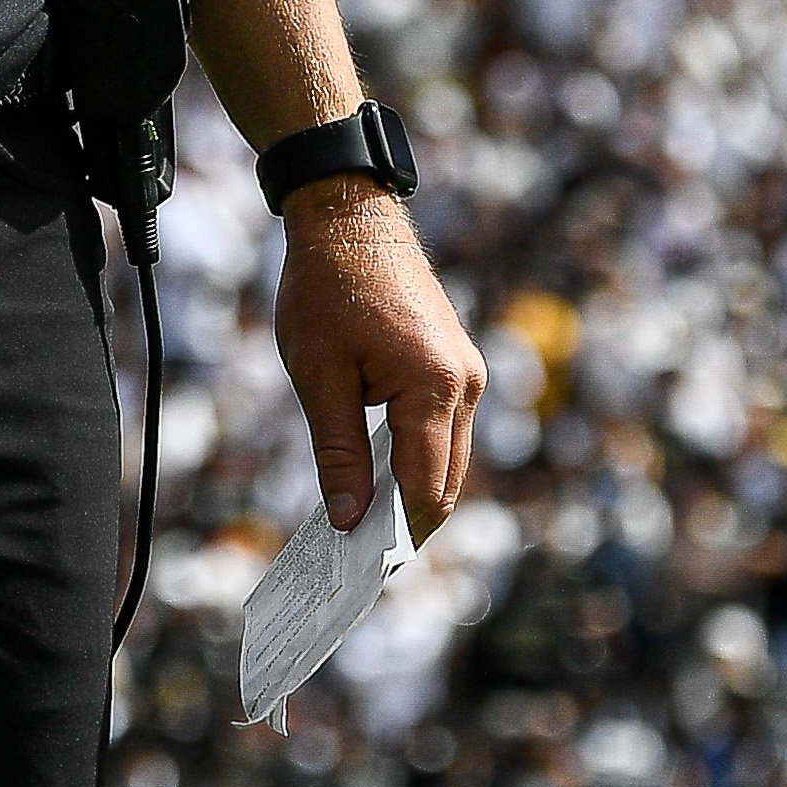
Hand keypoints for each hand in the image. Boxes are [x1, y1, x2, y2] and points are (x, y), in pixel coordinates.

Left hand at [271, 179, 485, 538]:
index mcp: (435, 387)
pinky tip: (377, 476)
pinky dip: (417, 457)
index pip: (424, 487)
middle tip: (355, 554)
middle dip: (405, 521)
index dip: (395, 533)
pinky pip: (444, 429)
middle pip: (444, 480)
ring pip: (448, 458)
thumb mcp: (318, 375)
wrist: (350, 219)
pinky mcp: (458, 365)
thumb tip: (348, 518)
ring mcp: (468, 374)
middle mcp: (466, 385)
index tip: (362, 568)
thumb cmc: (327, 290)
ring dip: (412, 490)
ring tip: (360, 521)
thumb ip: (338, 451)